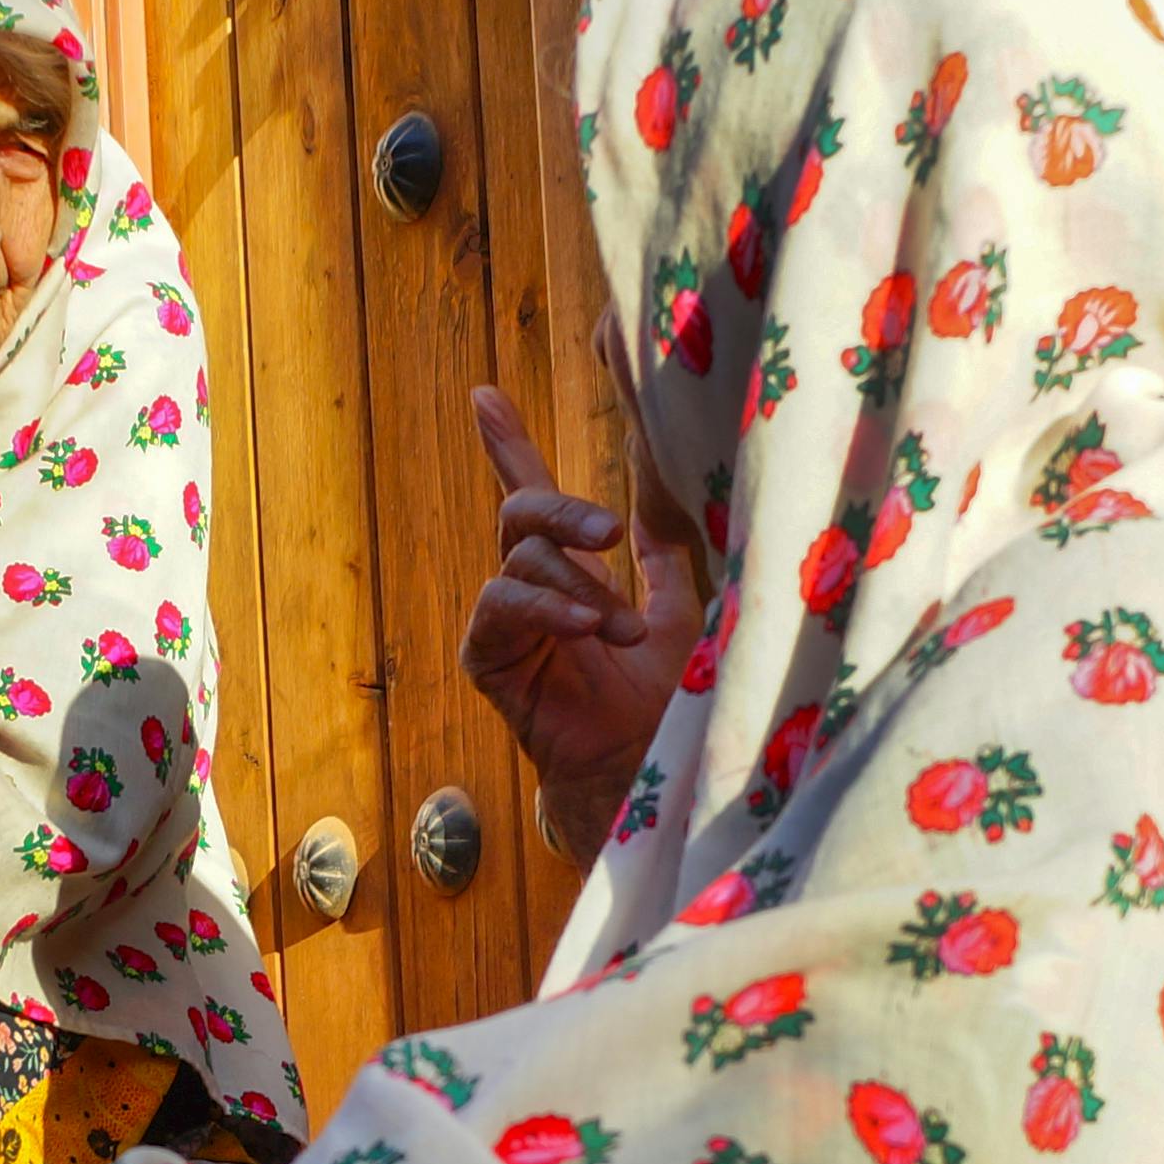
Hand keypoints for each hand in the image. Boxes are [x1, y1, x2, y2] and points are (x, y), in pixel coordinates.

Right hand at [460, 376, 700, 861]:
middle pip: (522, 512)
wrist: (645, 768)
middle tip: (612, 532)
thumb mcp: (679, 609)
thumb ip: (664, 553)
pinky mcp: (488, 661)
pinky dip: (544, 609)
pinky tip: (583, 630)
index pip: (531, 494)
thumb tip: (663, 490)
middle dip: (566, 510)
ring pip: (519, 559)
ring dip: (576, 586)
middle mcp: (531, 589)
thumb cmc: (665, 699)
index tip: (484, 395)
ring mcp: (504, 624)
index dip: (508, 445)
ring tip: (622, 630)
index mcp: (569, 570)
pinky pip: (500, 607)